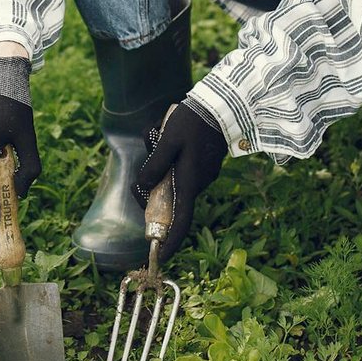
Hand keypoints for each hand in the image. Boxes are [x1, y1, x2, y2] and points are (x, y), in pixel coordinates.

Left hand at [132, 100, 227, 261]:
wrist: (222, 104)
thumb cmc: (193, 122)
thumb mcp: (167, 141)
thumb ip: (155, 165)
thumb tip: (144, 186)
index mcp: (190, 182)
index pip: (181, 221)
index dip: (170, 240)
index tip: (159, 256)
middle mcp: (198, 183)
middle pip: (169, 200)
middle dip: (150, 190)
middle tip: (139, 178)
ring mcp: (202, 173)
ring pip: (172, 180)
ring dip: (158, 164)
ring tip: (155, 136)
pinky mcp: (202, 163)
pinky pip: (179, 167)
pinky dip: (168, 156)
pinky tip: (163, 133)